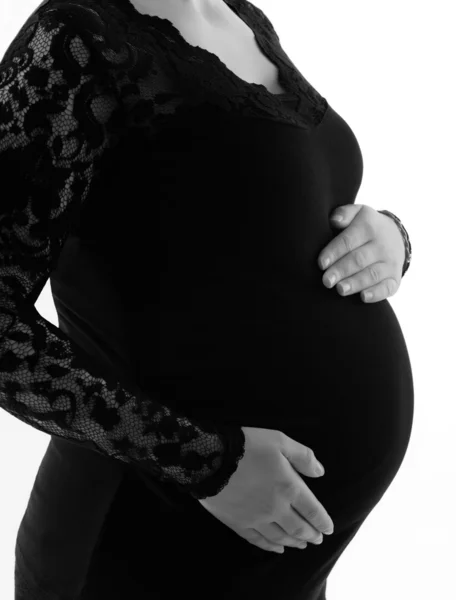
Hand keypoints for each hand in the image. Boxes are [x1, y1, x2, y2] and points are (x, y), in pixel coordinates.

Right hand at [198, 427, 333, 553]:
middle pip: (298, 528)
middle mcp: (276, 508)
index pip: (312, 510)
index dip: (322, 521)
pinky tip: (277, 549)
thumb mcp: (279, 441)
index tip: (328, 528)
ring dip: (294, 543)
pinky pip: (258, 541)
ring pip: (281, 537)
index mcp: (289, 487)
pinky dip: (270, 547)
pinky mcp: (238, 523)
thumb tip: (320, 472)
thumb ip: (303, 456)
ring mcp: (256, 519)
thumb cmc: (247, 446)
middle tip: (318, 539)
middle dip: (311, 535)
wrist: (209, 458)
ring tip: (302, 545)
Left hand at [318, 204, 405, 302]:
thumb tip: (334, 220)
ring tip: (340, 290)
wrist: (395, 235)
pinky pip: (387, 287)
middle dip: (341, 271)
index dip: (334, 252)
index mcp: (368, 227)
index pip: (348, 241)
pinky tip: (363, 297)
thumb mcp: (358, 213)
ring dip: (355, 283)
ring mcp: (390, 262)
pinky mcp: (395, 278)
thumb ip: (344, 213)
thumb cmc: (365, 226)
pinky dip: (376, 294)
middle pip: (359, 259)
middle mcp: (381, 245)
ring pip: (372, 274)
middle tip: (326, 281)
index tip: (321, 263)